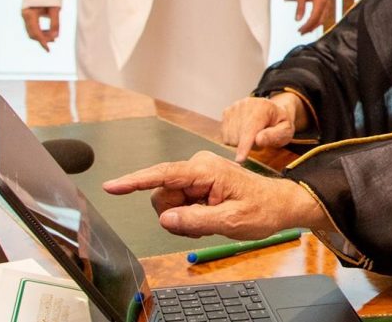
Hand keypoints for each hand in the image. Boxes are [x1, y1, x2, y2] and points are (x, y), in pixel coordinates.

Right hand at [21, 6, 60, 51]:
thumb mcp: (55, 9)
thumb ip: (55, 23)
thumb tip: (55, 37)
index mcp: (30, 14)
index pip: (36, 32)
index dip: (42, 42)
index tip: (48, 50)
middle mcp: (25, 15)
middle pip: (32, 33)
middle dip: (43, 39)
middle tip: (54, 40)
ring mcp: (24, 15)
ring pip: (31, 31)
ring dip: (42, 36)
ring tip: (53, 37)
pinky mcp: (27, 15)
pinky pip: (32, 27)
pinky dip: (39, 31)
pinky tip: (48, 32)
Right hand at [102, 151, 325, 238]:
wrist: (279, 205)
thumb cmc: (261, 210)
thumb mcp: (231, 221)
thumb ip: (196, 220)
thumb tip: (165, 219)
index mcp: (205, 170)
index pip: (163, 175)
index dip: (135, 182)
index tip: (112, 186)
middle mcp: (197, 167)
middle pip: (163, 196)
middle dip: (177, 216)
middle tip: (205, 225)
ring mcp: (197, 174)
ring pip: (169, 203)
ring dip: (185, 218)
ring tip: (212, 220)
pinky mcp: (198, 183)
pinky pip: (180, 204)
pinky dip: (191, 216)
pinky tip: (210, 217)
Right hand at [221, 94, 304, 161]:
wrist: (272, 111)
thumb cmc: (280, 123)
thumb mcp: (286, 131)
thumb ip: (275, 135)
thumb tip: (258, 140)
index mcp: (263, 106)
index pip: (250, 129)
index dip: (244, 146)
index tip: (239, 160)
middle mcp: (246, 104)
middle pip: (238, 136)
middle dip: (249, 145)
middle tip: (261, 140)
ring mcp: (234, 107)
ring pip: (230, 138)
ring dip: (241, 143)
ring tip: (253, 136)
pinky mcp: (226, 113)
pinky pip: (224, 136)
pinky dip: (234, 140)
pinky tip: (244, 134)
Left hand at [294, 0, 332, 34]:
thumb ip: (300, 7)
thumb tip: (297, 20)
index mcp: (320, 1)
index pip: (314, 19)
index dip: (307, 26)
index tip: (299, 30)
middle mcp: (327, 3)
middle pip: (320, 21)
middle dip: (310, 28)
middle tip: (301, 32)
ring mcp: (328, 3)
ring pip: (323, 18)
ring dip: (314, 25)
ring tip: (305, 29)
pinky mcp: (327, 2)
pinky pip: (324, 14)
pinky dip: (317, 20)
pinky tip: (311, 22)